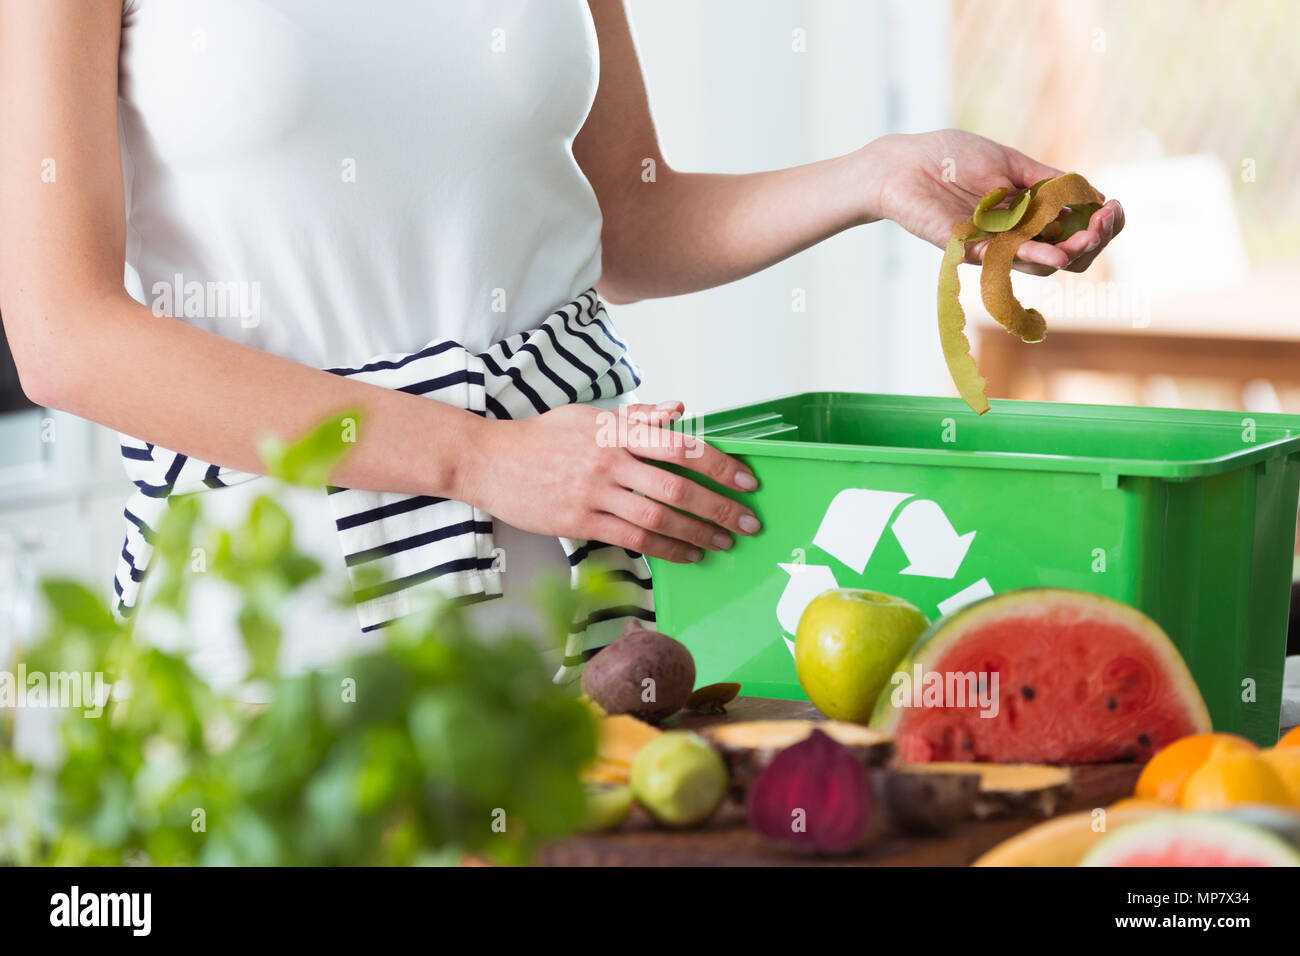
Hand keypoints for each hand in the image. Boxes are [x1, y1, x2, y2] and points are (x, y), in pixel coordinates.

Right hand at [458, 401, 760, 562]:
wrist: (490, 461)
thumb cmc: (542, 437)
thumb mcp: (589, 415)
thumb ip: (637, 416)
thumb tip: (679, 409)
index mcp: (617, 431)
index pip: (680, 445)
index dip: (718, 465)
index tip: (746, 480)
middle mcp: (610, 461)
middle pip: (677, 487)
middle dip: (719, 507)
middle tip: (748, 521)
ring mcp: (595, 494)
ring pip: (658, 519)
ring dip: (698, 533)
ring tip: (725, 542)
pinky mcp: (580, 522)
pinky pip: (633, 539)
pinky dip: (666, 549)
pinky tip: (688, 554)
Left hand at [863, 129, 1123, 275]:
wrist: (903, 163)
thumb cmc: (951, 156)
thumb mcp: (1010, 162)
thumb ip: (1048, 180)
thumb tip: (1092, 195)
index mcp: (1029, 212)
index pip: (1076, 231)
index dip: (1102, 224)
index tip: (1113, 207)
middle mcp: (1015, 235)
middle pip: (1067, 256)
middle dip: (1093, 241)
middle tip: (1104, 222)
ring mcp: (993, 246)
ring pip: (1042, 264)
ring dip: (1070, 252)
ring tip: (1087, 237)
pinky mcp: (968, 250)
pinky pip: (1005, 260)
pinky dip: (1032, 256)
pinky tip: (1055, 252)